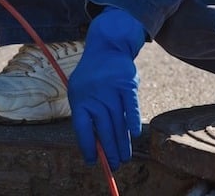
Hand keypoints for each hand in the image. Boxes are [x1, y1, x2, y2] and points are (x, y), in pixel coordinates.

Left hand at [68, 7, 145, 170]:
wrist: (106, 48)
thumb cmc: (91, 78)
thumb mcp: (79, 92)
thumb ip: (86, 117)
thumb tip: (93, 148)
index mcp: (79, 98)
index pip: (82, 128)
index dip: (87, 146)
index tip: (92, 162)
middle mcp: (94, 95)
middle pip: (103, 128)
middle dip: (109, 150)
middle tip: (114, 165)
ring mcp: (111, 89)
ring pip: (118, 121)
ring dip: (122, 142)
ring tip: (124, 158)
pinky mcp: (127, 85)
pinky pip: (131, 106)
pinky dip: (133, 119)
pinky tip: (134, 134)